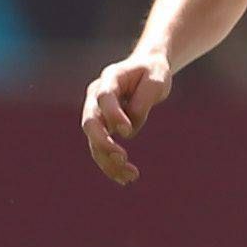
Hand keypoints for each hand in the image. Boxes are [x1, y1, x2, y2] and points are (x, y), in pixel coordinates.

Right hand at [81, 53, 172, 184]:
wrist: (147, 68)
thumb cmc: (153, 72)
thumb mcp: (156, 81)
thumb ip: (143, 102)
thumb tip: (128, 131)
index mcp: (110, 78)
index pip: (105, 97)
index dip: (113, 115)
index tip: (128, 131)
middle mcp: (96, 95)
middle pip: (90, 122)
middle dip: (103, 143)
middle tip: (122, 158)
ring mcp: (96, 112)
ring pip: (93, 141)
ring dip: (108, 161)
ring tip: (130, 176)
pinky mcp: (102, 127)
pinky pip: (101, 149)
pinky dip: (111, 164)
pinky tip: (125, 178)